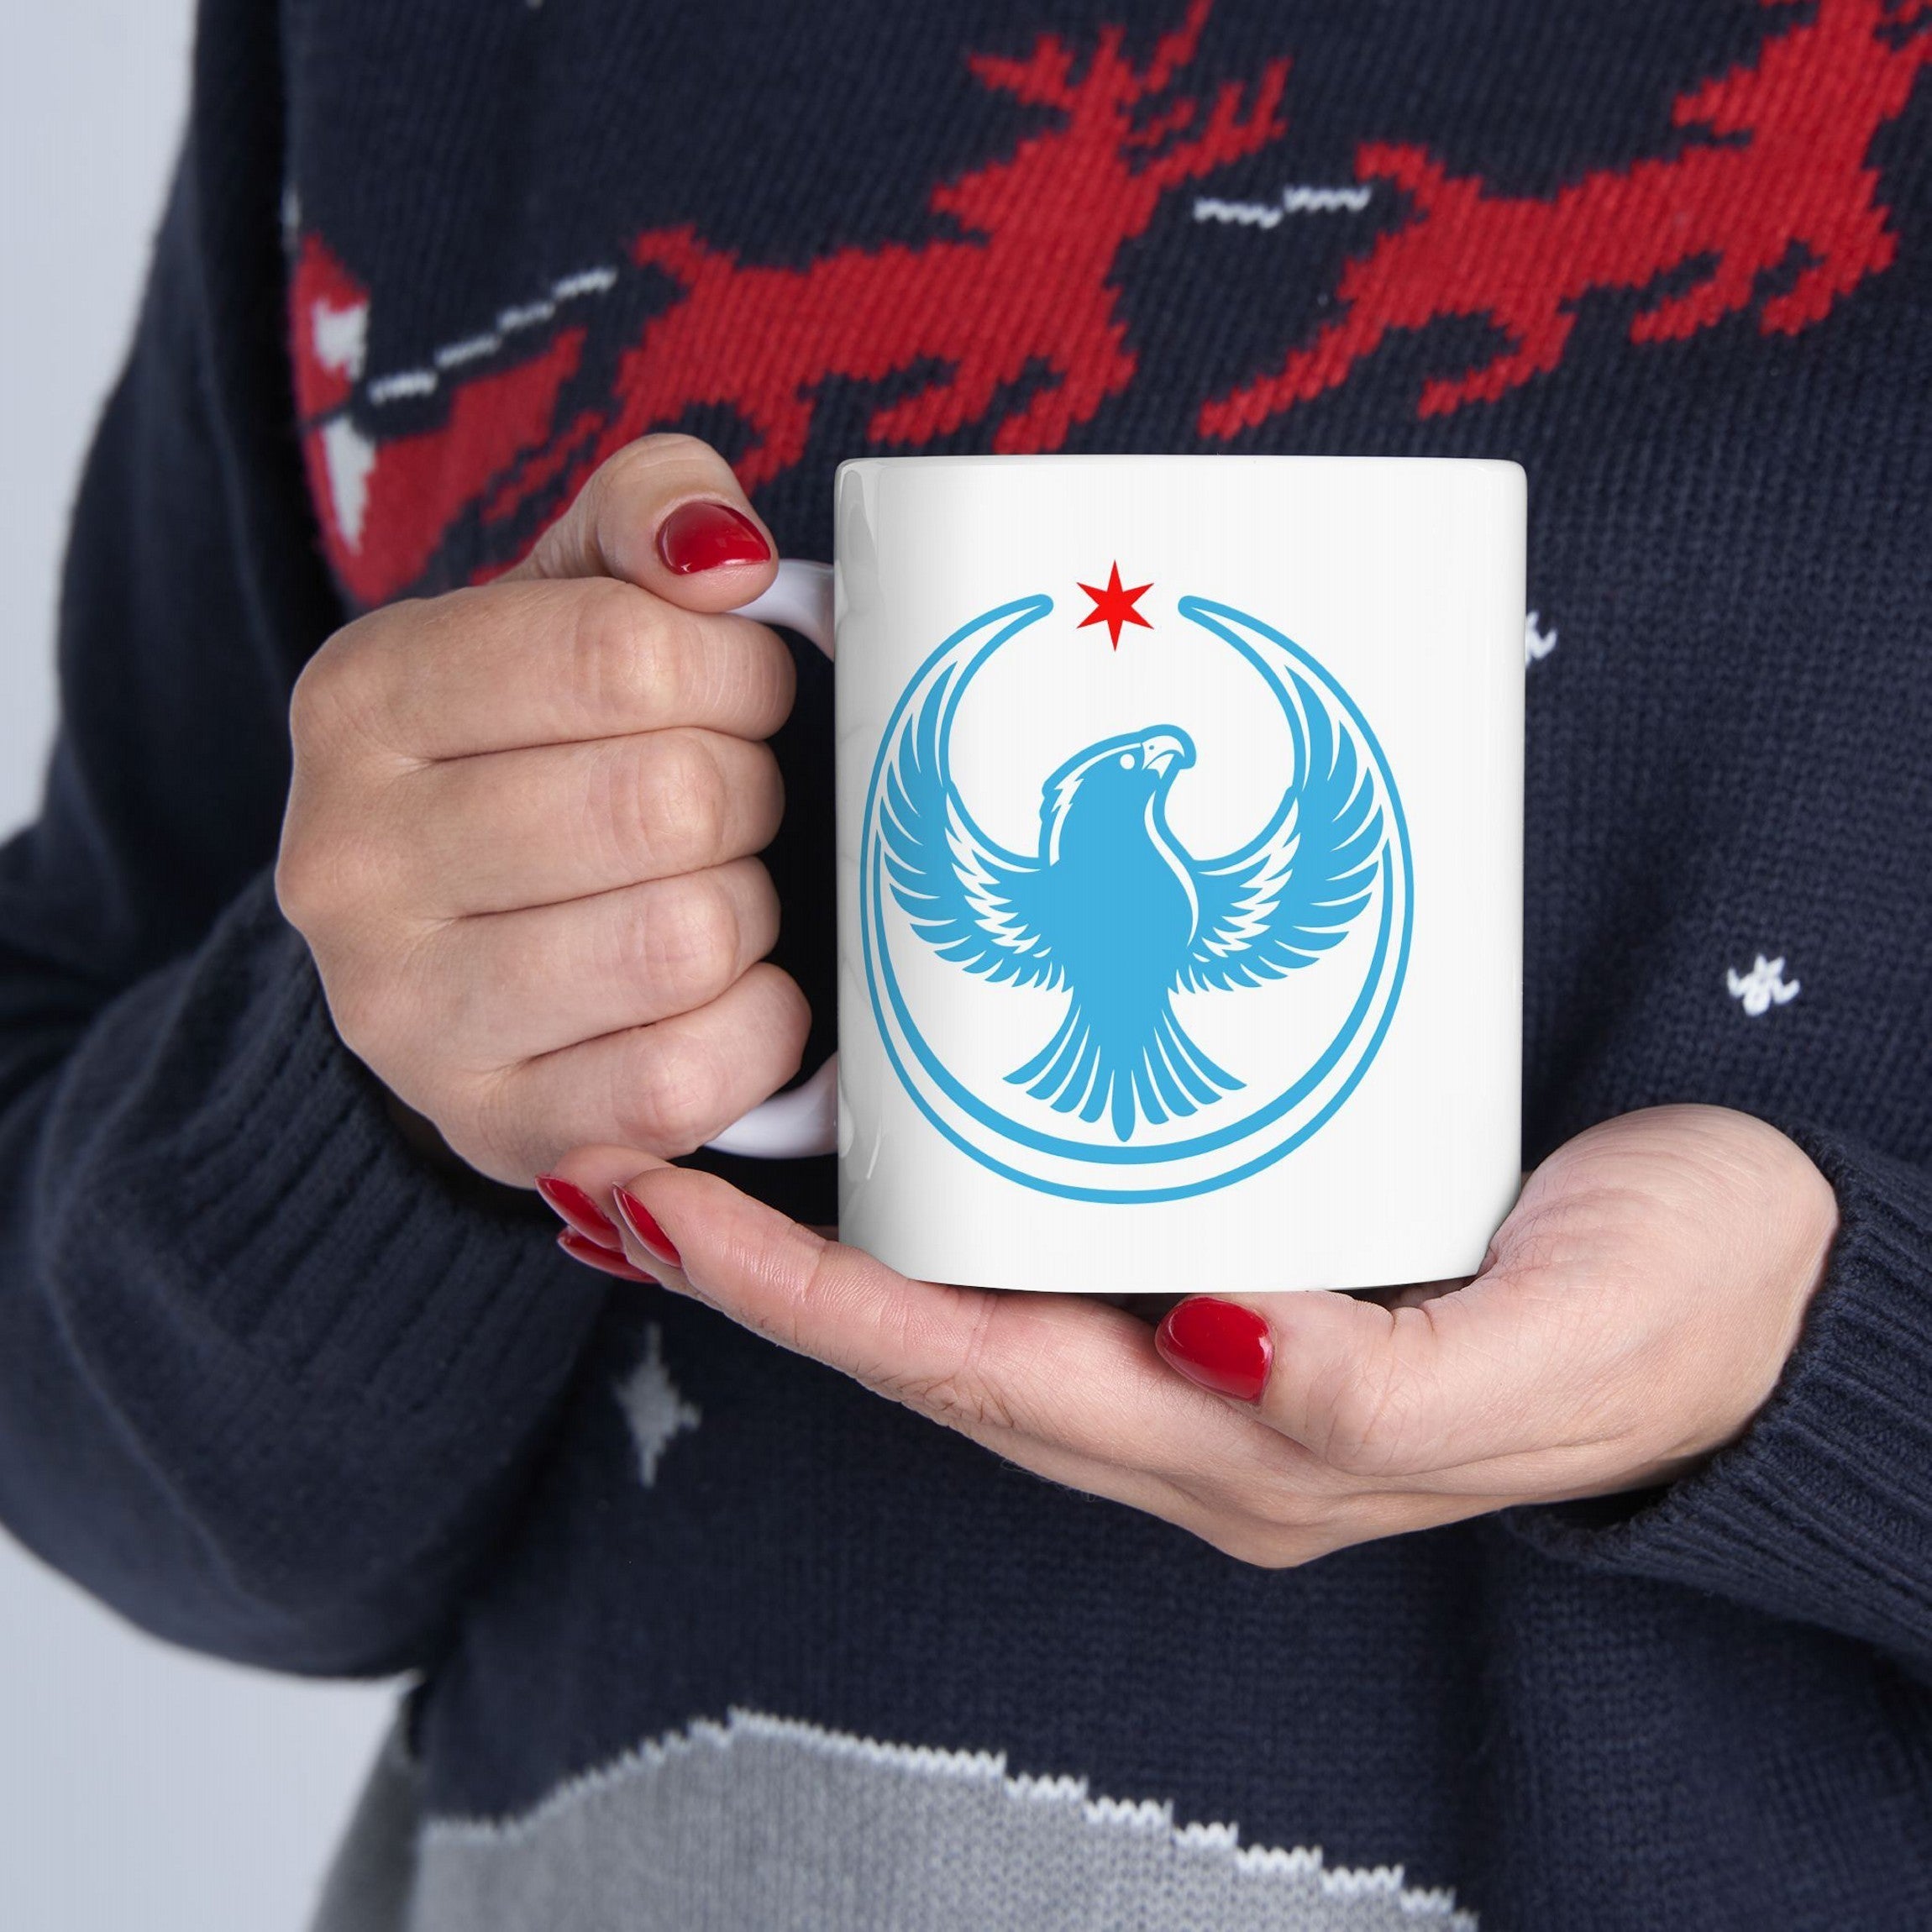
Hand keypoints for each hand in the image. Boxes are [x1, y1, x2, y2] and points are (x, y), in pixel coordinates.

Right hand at [277, 435, 807, 1185]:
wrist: (461, 947)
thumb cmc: (546, 752)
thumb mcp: (573, 596)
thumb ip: (650, 513)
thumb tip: (725, 555)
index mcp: (363, 697)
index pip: (623, 653)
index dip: (738, 672)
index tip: (744, 692)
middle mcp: (348, 861)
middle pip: (668, 802)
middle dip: (749, 793)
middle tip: (732, 802)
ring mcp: (404, 1016)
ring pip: (684, 940)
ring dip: (750, 910)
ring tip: (717, 891)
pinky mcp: (493, 1129)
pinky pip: (686, 1080)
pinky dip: (757, 1029)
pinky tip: (731, 993)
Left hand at [545, 1106, 1837, 1563]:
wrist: (1772, 1276)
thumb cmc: (1677, 1315)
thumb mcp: (1556, 1352)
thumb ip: (1386, 1388)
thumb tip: (1217, 1341)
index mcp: (1249, 1450)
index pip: (975, 1377)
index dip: (809, 1305)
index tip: (662, 1210)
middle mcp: (1198, 1408)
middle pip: (934, 1346)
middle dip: (767, 1276)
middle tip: (622, 1160)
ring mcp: (1212, 1341)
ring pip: (976, 1299)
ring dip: (832, 1242)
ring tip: (704, 1144)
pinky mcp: (1249, 1259)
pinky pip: (1054, 1245)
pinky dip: (947, 1201)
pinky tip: (896, 1135)